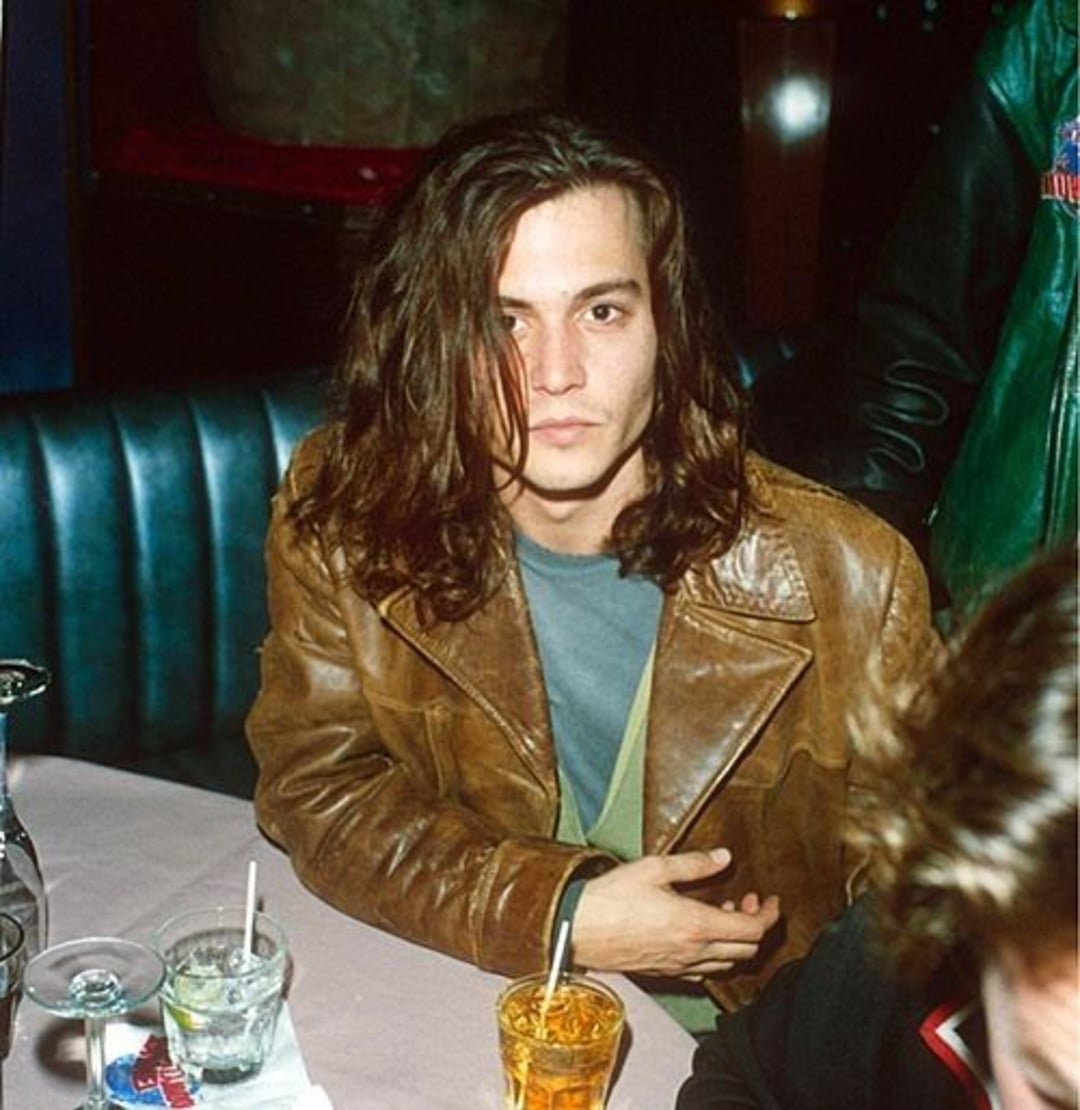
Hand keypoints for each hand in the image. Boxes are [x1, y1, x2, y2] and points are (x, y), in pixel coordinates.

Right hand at [570, 848, 780, 978]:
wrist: (578, 929)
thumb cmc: (612, 897)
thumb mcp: (654, 868)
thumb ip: (694, 864)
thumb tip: (724, 857)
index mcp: (696, 926)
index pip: (752, 930)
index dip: (769, 915)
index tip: (770, 899)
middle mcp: (693, 952)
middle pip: (746, 951)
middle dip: (755, 926)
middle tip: (746, 901)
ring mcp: (679, 967)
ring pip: (727, 964)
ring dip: (735, 941)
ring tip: (723, 912)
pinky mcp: (665, 973)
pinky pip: (704, 972)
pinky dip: (715, 955)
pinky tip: (701, 934)